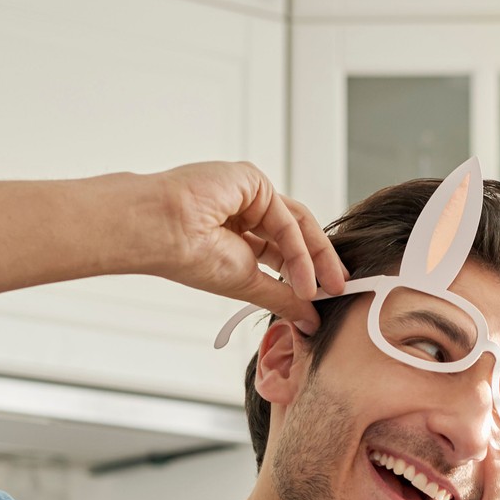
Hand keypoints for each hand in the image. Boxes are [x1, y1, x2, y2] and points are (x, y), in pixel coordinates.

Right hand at [145, 161, 346, 330]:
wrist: (159, 234)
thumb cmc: (188, 256)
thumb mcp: (248, 284)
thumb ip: (283, 297)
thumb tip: (311, 319)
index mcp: (238, 231)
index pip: (284, 249)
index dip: (308, 271)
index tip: (328, 295)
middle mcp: (245, 209)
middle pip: (297, 234)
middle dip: (321, 264)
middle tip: (340, 290)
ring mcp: (248, 192)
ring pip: (297, 224)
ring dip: (316, 259)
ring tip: (328, 288)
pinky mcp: (251, 179)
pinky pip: (286, 218)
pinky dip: (300, 250)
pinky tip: (306, 278)